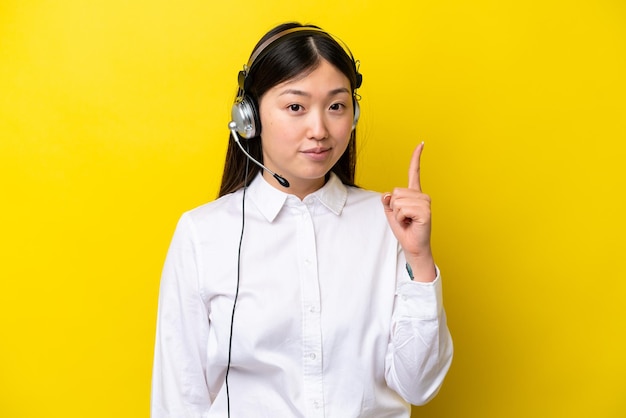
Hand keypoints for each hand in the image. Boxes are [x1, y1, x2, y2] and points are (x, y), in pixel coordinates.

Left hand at [381, 142, 435, 281]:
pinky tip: (410, 223)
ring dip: (398, 214)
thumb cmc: (405, 230)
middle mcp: (422, 196)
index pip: (414, 172)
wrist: (413, 247)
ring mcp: (425, 203)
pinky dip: (401, 218)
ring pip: (398, 201)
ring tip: (407, 221)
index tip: (421, 144)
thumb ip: (388, 201)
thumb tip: (387, 195)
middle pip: (396, 191)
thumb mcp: (392, 213)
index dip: (416, 158)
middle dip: (394, 207)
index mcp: (414, 194)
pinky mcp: (425, 211)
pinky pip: (403, 209)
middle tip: (404, 218)